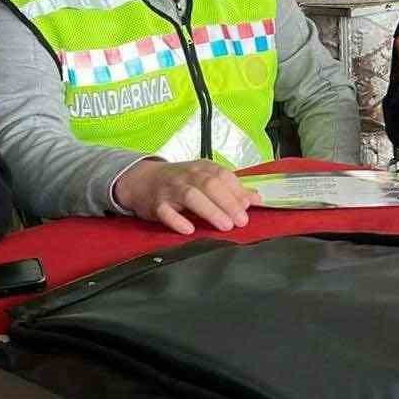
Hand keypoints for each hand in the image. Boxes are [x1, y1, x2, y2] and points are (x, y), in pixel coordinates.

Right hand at [113, 159, 261, 234]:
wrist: (142, 180)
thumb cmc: (180, 182)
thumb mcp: (205, 179)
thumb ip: (230, 189)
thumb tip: (256, 198)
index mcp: (201, 168)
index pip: (222, 176)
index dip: (237, 190)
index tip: (249, 205)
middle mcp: (187, 176)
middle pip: (209, 185)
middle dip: (228, 202)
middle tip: (241, 220)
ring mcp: (170, 190)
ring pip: (190, 196)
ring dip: (210, 210)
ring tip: (225, 225)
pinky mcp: (156, 204)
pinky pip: (165, 211)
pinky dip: (177, 220)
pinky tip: (188, 229)